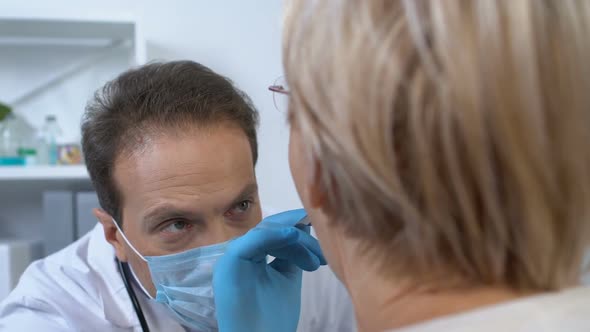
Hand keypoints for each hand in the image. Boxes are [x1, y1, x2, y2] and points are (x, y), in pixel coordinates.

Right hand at [213, 209, 325, 331]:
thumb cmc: (272, 319)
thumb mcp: (287, 279)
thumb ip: (292, 255)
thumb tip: (302, 229)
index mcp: (250, 257)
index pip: (274, 234)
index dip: (297, 231)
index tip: (323, 240)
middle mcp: (239, 253)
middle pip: (271, 230)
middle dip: (301, 236)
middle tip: (322, 254)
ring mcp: (233, 256)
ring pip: (267, 232)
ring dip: (295, 239)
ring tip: (315, 258)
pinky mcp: (231, 260)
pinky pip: (256, 240)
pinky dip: (276, 235)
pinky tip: (295, 236)